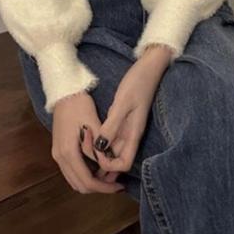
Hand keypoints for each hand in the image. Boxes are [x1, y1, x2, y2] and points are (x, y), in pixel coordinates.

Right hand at [51, 91, 125, 194]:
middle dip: (99, 187)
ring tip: (109, 175)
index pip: (87, 181)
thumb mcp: (93, 125)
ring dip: (92, 182)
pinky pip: (72, 171)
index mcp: (68, 152)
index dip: (105, 188)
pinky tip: (98, 167)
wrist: (64, 92)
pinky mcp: (59, 150)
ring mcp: (57, 155)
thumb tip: (107, 166)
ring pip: (75, 180)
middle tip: (116, 182)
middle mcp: (60, 158)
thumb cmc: (79, 105)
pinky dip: (85, 174)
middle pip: (80, 185)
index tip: (119, 186)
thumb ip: (98, 148)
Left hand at [93, 44, 172, 172]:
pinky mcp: (122, 118)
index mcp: (133, 134)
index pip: (124, 164)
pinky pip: (111, 136)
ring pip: (112, 149)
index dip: (109, 166)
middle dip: (101, 163)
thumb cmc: (138, 82)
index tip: (95, 154)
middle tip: (84, 154)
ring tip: (84, 145)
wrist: (149, 67)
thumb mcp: (123, 103)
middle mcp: (130, 134)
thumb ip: (112, 125)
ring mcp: (126, 127)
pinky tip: (90, 132)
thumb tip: (100, 147)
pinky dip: (101, 139)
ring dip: (100, 152)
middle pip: (117, 160)